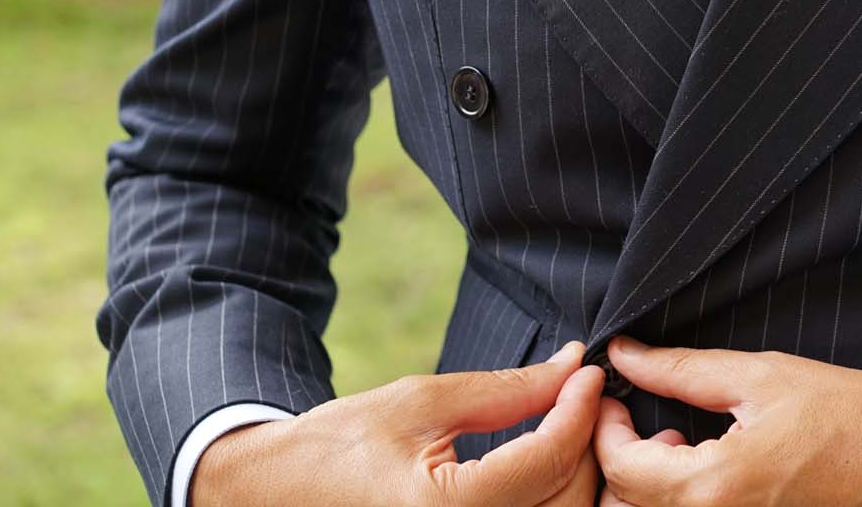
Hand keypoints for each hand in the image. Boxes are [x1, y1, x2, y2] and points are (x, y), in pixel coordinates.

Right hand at [193, 339, 602, 506]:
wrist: (273, 494)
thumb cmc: (339, 444)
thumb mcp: (423, 402)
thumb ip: (507, 391)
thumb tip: (571, 367)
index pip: (547, 460)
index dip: (579, 408)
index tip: (588, 371)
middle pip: (566, 499)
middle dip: (584, 443)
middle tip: (581, 397)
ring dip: (574, 476)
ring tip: (564, 428)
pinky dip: (546, 499)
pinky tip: (541, 466)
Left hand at [593, 336, 861, 506]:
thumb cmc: (855, 417)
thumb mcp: (762, 375)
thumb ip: (683, 369)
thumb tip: (627, 356)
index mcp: (716, 486)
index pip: (622, 467)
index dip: (604, 426)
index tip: (613, 395)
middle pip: (630, 504)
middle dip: (624, 457)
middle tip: (652, 416)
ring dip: (652, 483)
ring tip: (684, 440)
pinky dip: (686, 498)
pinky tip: (714, 466)